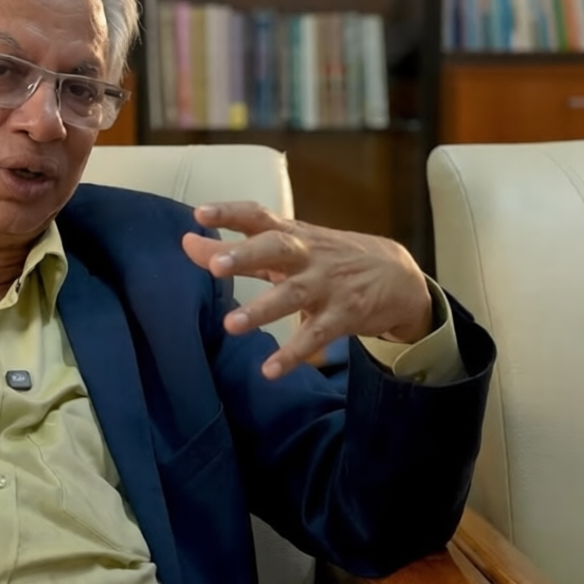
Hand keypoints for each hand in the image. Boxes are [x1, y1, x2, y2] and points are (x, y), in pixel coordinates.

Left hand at [182, 202, 431, 379]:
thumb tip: (186, 241)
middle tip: (215, 267)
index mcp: (291, 235)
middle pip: (276, 249)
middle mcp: (307, 256)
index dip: (230, 213)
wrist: (397, 276)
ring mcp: (327, 285)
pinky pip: (315, 336)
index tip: (200, 213)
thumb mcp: (286, 248)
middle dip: (246, 255)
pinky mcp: (343, 316)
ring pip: (293, 295)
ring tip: (230, 326)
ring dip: (262, 310)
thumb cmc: (326, 258)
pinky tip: (269, 370)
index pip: (258, 216)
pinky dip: (293, 354)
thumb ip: (235, 247)